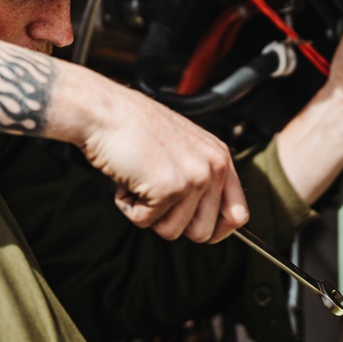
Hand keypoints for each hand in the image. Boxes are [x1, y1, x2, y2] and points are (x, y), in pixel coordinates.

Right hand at [77, 81, 249, 243]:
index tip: (193, 227)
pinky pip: (145, 221)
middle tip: (154, 191)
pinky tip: (127, 177)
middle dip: (172, 220)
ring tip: (139, 177)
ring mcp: (193, 178)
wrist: (105, 111)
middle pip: (203, 232)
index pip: (237, 214)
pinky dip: (129, 205)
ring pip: (172, 232)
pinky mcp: (169, 188)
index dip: (215, 230)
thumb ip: (200, 177)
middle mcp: (212, 167)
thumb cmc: (133, 127)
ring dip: (148, 212)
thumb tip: (206, 223)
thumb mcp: (182, 147)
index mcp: (219, 157)